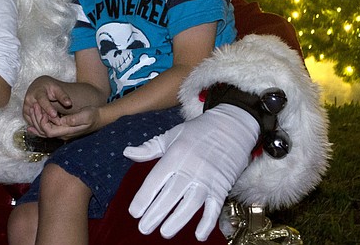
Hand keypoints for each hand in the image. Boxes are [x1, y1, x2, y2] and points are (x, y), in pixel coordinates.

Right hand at [22, 75, 73, 130]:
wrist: (39, 87)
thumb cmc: (49, 87)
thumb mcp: (56, 88)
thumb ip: (63, 96)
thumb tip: (69, 103)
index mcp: (36, 91)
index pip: (42, 100)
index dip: (48, 108)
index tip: (55, 114)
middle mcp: (29, 100)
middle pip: (38, 112)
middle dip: (48, 119)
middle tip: (59, 124)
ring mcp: (26, 108)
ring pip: (35, 119)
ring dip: (44, 124)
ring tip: (56, 125)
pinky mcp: (25, 114)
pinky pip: (33, 122)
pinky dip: (40, 125)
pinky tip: (49, 127)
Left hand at [25, 103, 100, 139]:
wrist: (99, 118)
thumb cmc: (93, 115)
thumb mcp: (86, 115)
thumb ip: (74, 119)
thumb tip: (62, 121)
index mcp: (67, 131)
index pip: (49, 131)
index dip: (42, 122)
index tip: (41, 110)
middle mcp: (62, 134)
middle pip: (44, 132)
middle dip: (37, 120)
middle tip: (33, 107)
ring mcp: (62, 133)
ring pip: (44, 132)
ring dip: (36, 122)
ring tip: (32, 110)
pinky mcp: (62, 129)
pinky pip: (47, 129)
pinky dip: (39, 126)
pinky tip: (31, 124)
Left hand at [123, 104, 258, 240]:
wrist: (232, 126)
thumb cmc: (198, 131)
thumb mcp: (171, 135)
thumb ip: (149, 148)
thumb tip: (127, 152)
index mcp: (174, 155)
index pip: (155, 180)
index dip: (144, 197)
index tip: (134, 212)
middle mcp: (190, 168)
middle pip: (170, 195)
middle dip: (156, 214)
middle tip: (144, 228)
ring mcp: (207, 179)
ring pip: (190, 204)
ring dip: (177, 221)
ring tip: (165, 232)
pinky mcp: (222, 186)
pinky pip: (214, 207)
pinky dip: (208, 222)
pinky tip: (198, 235)